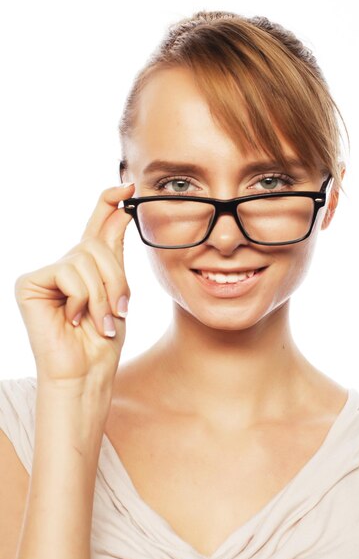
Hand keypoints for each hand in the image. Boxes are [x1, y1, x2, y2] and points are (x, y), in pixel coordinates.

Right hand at [15, 183, 135, 386]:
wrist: (87, 372)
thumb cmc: (103, 339)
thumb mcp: (117, 292)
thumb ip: (114, 254)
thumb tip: (121, 212)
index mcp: (85, 267)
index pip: (96, 227)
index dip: (108, 204)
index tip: (128, 186)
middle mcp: (64, 266)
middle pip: (97, 245)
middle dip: (116, 279)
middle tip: (120, 311)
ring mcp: (45, 274)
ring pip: (85, 258)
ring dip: (102, 294)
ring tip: (100, 321)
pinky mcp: (29, 283)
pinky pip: (69, 272)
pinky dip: (81, 299)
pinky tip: (73, 319)